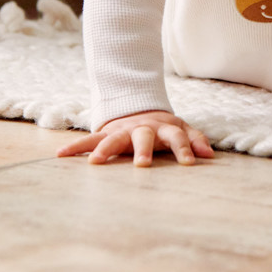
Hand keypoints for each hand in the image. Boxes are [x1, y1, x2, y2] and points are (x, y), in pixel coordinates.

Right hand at [57, 110, 213, 166]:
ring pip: (113, 138)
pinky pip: (89, 140)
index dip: (184, 148)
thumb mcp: (181, 129)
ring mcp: (123, 130)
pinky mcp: (106, 133)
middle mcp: (142, 128)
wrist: (138, 106)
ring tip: (96, 163)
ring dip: (105, 150)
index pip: (177, 137)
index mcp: (164, 128)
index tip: (189, 163)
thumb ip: (195, 140)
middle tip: (142, 165)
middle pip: (143, 136)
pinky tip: (60, 155)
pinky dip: (76, 147)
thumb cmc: (163, 127)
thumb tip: (210, 155)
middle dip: (143, 150)